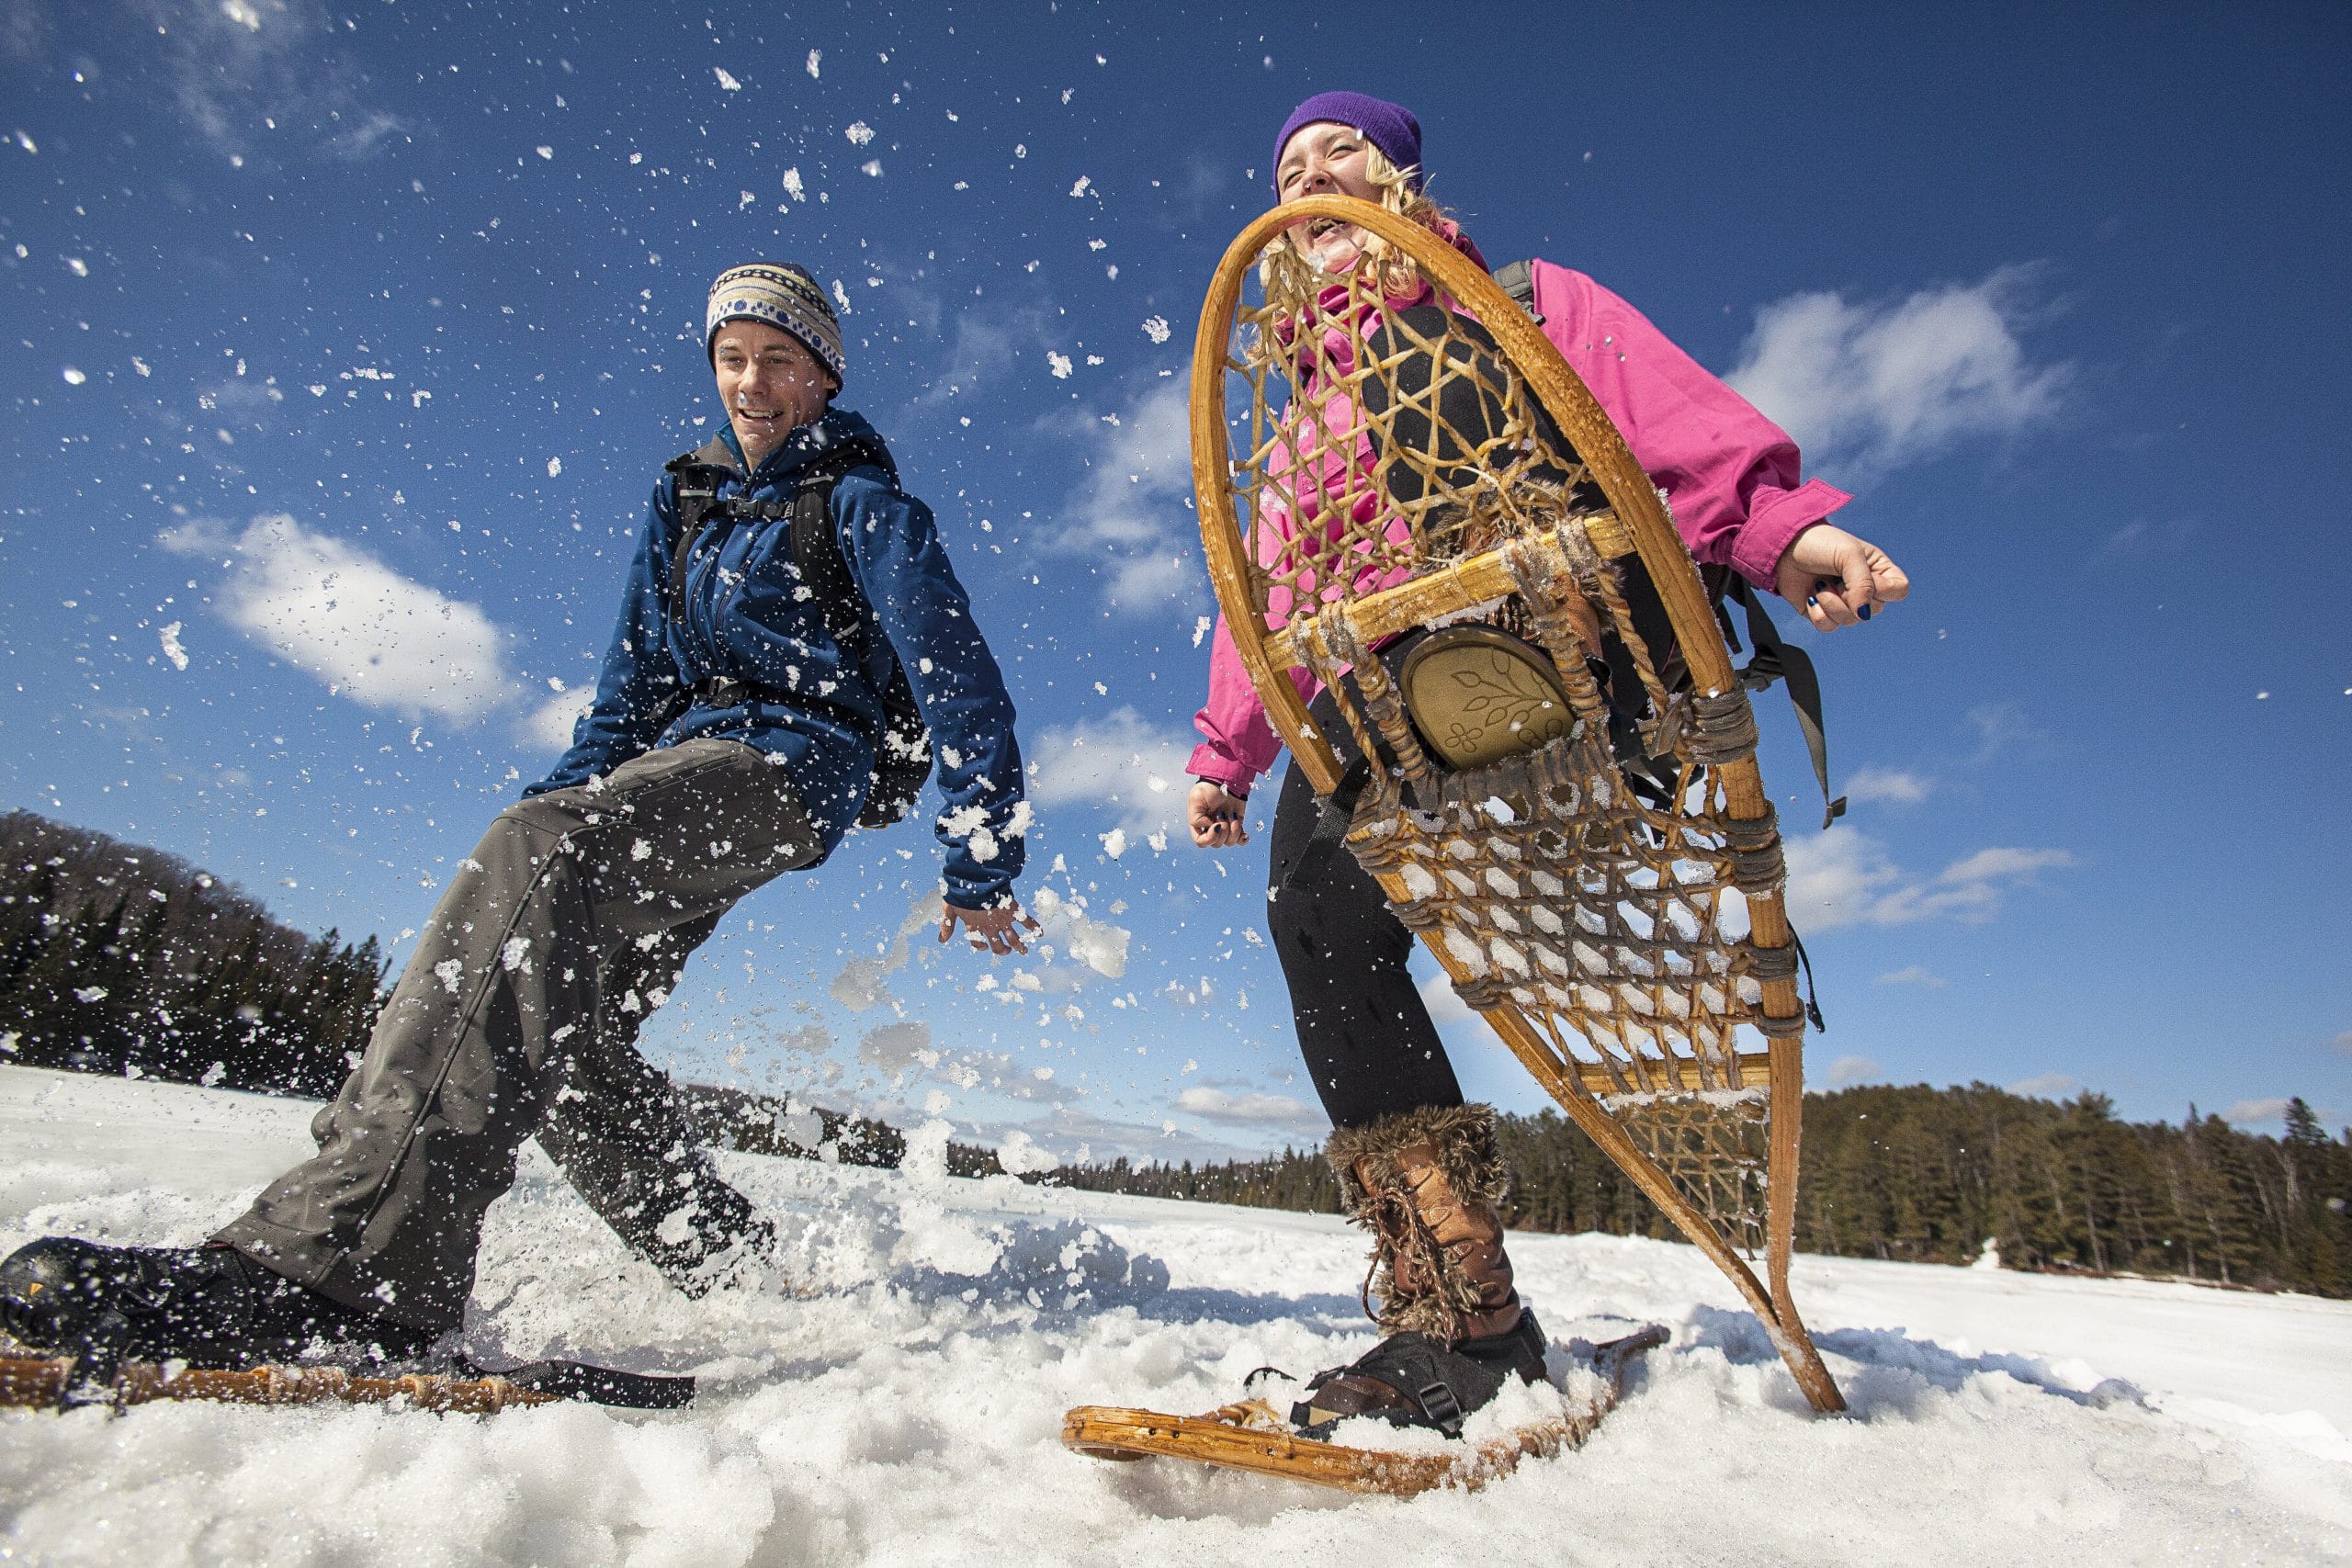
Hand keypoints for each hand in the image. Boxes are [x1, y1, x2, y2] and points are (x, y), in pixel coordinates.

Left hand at [937, 897, 1039, 955]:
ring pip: (1013, 939)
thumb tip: (940, 941)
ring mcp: (1002, 920)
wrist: (974, 879)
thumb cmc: (960, 892)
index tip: (985, 946)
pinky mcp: (1012, 911)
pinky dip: (1034, 927)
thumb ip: (947, 925)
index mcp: (974, 926)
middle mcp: (989, 927)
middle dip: (1003, 951)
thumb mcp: (949, 909)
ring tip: (1024, 951)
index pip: (978, 943)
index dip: (981, 946)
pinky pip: (1026, 921)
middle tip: (1007, 951)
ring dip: (1019, 946)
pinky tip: (1040, 933)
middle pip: (998, 946)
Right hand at [1188, 780, 1249, 847]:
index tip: (1216, 825)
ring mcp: (1225, 828)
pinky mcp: (1237, 824)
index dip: (1210, 838)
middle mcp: (1211, 829)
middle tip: (1223, 813)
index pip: (1201, 842)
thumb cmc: (1208, 787)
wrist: (1225, 778)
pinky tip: (1245, 833)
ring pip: (1229, 842)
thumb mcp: (1195, 799)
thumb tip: (1208, 827)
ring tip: (1232, 815)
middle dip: (1223, 830)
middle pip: (1217, 843)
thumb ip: (1195, 818)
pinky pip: (1241, 840)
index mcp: (1199, 825)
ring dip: (1233, 830)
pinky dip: (1243, 839)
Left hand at [1774, 523, 1910, 630]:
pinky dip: (1818, 612)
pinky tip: (1811, 596)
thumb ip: (1863, 584)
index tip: (1864, 574)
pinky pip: (1829, 626)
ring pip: (1850, 621)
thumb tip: (1864, 614)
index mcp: (1878, 570)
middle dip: (1849, 595)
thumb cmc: (1819, 543)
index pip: (1899, 590)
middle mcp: (1864, 589)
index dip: (1883, 588)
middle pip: (1873, 610)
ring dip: (1831, 602)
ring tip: (1820, 584)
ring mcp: (1844, 603)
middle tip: (1835, 577)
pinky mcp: (1823, 613)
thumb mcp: (1849, 554)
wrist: (1783, 548)